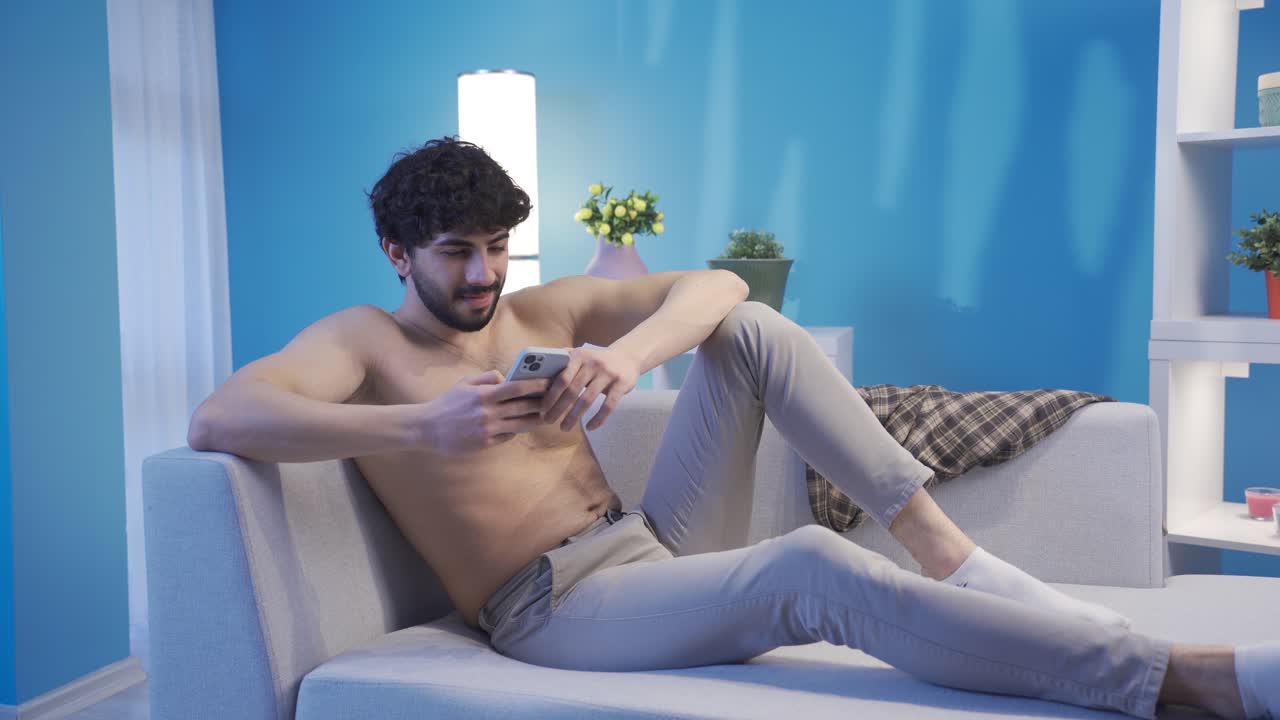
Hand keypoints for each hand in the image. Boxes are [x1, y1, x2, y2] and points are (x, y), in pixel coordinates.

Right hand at [414, 370, 550, 454]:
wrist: (427, 428)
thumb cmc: (448, 403)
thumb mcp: (465, 383)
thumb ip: (487, 378)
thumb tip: (507, 378)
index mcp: (484, 395)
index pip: (517, 388)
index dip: (536, 385)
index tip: (548, 382)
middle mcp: (488, 413)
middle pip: (523, 407)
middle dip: (541, 403)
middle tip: (553, 400)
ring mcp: (487, 429)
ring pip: (520, 425)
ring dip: (534, 420)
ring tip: (544, 416)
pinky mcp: (485, 443)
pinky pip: (508, 437)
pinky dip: (515, 431)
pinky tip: (521, 426)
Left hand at [541, 346, 639, 431]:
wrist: (628, 357)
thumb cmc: (597, 361)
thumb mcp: (581, 356)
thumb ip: (563, 362)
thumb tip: (536, 375)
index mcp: (579, 356)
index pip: (561, 378)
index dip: (551, 395)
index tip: (542, 409)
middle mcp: (593, 363)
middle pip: (572, 390)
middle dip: (558, 408)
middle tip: (548, 421)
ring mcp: (608, 373)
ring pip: (587, 400)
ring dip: (574, 416)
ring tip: (564, 428)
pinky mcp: (622, 384)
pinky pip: (608, 406)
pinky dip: (598, 419)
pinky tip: (590, 428)